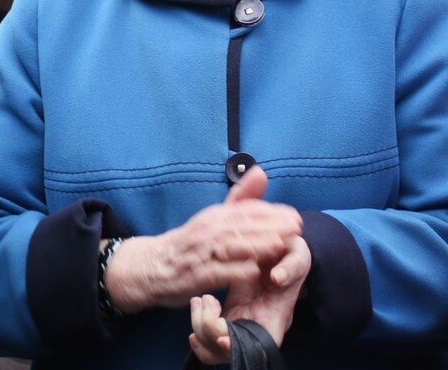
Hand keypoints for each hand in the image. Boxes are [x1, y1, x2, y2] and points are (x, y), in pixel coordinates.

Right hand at [105, 167, 301, 314]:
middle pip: (242, 226)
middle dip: (271, 226)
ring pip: (231, 246)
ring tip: (279, 244)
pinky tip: (253, 271)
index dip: (272, 212)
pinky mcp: (194, 276)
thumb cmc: (189, 243)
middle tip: (296, 227)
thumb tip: (261, 171)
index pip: (247, 210)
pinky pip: (216, 272)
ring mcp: (200, 253)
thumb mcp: (213, 217)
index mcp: (215, 216)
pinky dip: (234, 271)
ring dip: (256, 245)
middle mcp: (208, 231)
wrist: (151, 266)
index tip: (295, 216)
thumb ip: (240, 198)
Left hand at [188, 236, 310, 364]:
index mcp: (276, 319)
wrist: (277, 254)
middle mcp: (256, 329)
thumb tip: (278, 277)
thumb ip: (293, 267)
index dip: (238, 348)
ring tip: (201, 299)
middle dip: (209, 329)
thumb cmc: (290, 259)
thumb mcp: (298, 257)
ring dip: (199, 324)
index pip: (258, 347)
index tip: (222, 339)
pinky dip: (197, 322)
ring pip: (212, 344)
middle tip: (208, 301)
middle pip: (226, 350)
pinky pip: (207, 332)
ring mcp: (240, 324)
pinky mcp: (228, 315)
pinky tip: (198, 303)